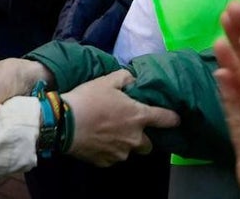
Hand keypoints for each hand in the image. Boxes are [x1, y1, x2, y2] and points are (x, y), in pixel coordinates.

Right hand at [62, 70, 179, 165]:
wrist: (64, 123)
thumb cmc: (88, 99)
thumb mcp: (106, 81)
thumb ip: (124, 78)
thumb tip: (133, 79)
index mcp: (138, 116)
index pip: (166, 119)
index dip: (173, 118)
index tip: (175, 119)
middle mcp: (135, 138)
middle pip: (149, 144)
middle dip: (142, 137)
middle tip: (128, 127)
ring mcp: (121, 153)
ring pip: (129, 151)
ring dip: (124, 144)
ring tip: (107, 134)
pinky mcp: (106, 162)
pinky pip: (112, 157)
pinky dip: (108, 150)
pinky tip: (96, 141)